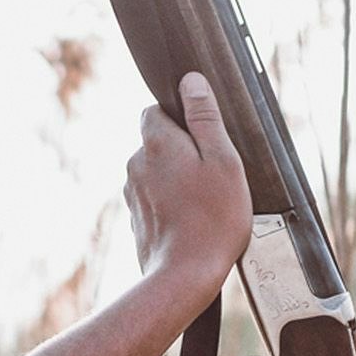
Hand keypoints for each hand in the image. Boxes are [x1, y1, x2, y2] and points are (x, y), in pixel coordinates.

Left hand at [128, 72, 253, 295]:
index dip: (180, 118)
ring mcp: (132, 192)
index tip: (205, 138)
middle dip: (181, 150)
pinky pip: (154, 197)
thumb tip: (191, 81)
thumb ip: (205, 118)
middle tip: (213, 173)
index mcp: (157, 143)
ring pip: (155, 171)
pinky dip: (171, 202)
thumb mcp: (224, 161)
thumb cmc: (214, 218)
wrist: (185, 274)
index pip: (155, 111)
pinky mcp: (135, 216)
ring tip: (206, 201)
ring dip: (176, 178)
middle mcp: (136, 163)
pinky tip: (193, 219)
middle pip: (156, 142)